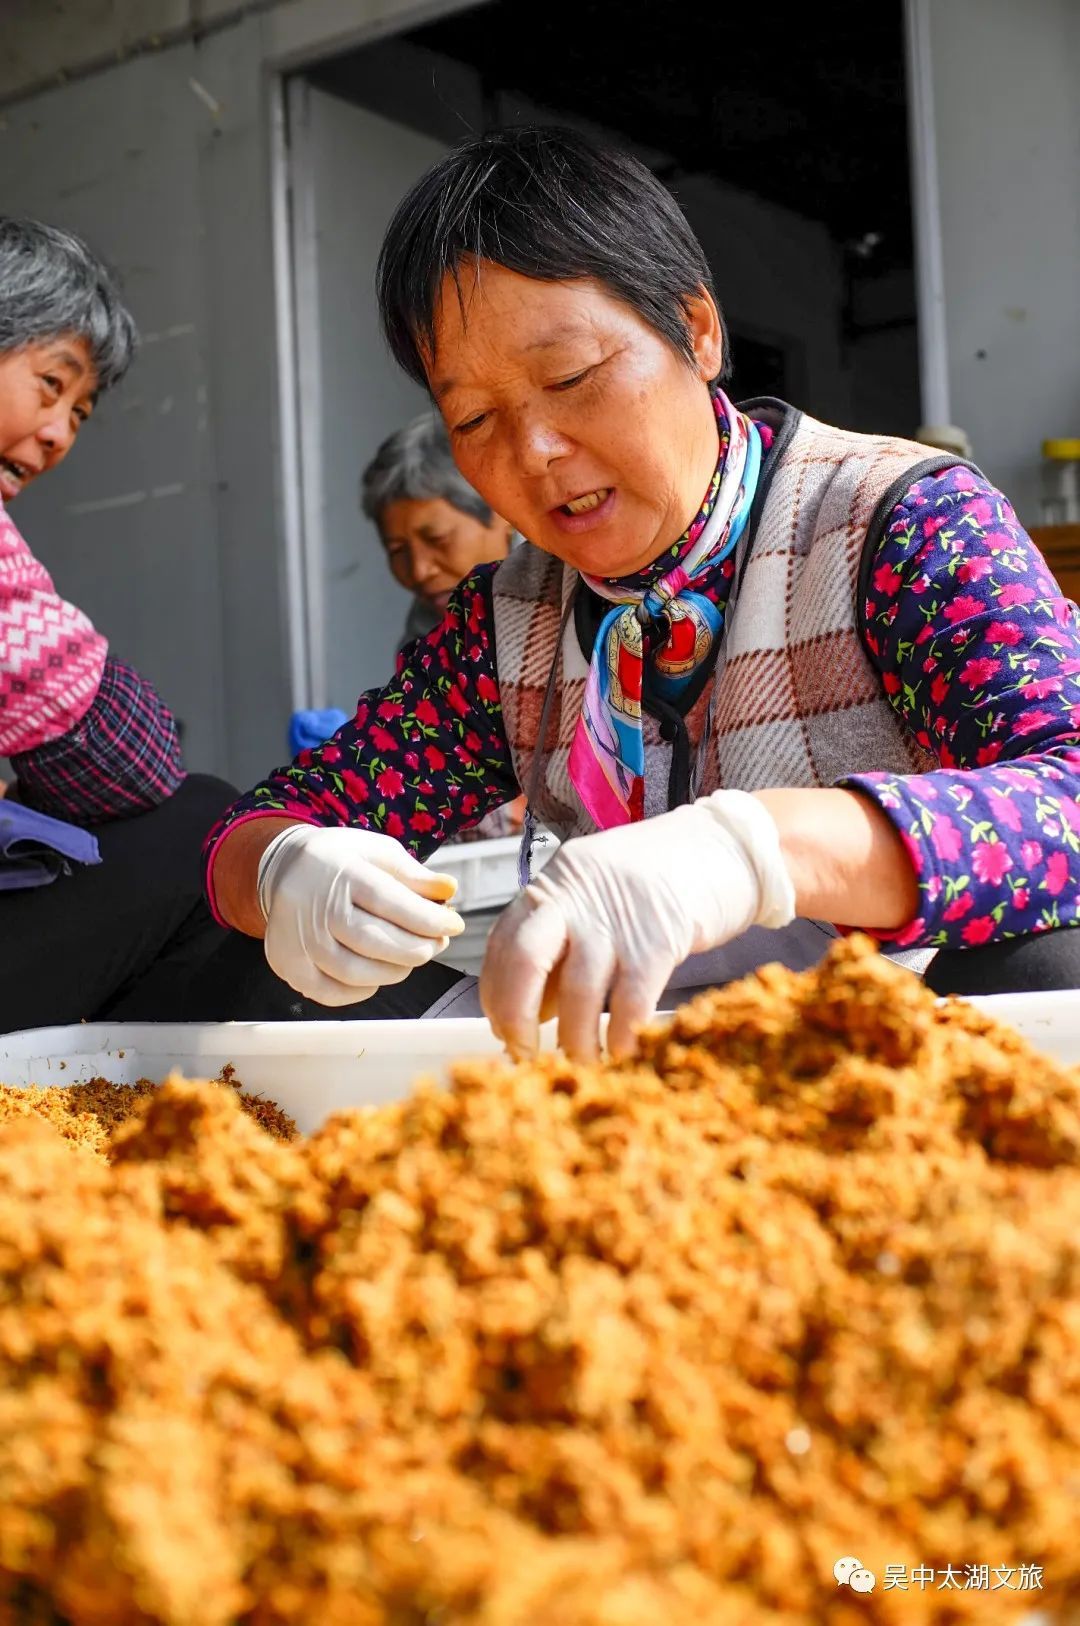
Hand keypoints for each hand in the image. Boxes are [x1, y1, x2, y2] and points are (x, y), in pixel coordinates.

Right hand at [258, 826, 463, 1005]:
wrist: (284, 867)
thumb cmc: (341, 860)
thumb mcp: (377, 851)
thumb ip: (413, 873)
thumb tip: (450, 890)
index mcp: (341, 873)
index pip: (391, 903)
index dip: (429, 920)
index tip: (455, 925)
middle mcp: (314, 907)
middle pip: (375, 942)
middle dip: (417, 948)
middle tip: (437, 943)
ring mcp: (298, 940)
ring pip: (356, 972)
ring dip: (395, 970)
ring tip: (412, 956)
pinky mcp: (287, 964)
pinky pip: (331, 992)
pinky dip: (361, 990)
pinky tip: (378, 973)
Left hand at [479, 790, 794, 1060]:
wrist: (725, 847)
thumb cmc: (656, 878)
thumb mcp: (596, 896)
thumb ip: (562, 943)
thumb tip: (534, 1010)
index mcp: (553, 884)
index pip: (502, 943)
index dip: (495, 995)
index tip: (503, 1030)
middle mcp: (576, 896)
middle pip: (524, 961)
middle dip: (516, 1017)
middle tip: (524, 1055)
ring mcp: (617, 918)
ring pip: (580, 993)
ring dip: (576, 1041)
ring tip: (581, 1064)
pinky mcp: (659, 940)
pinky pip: (630, 1002)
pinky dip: (622, 1036)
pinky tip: (621, 1053)